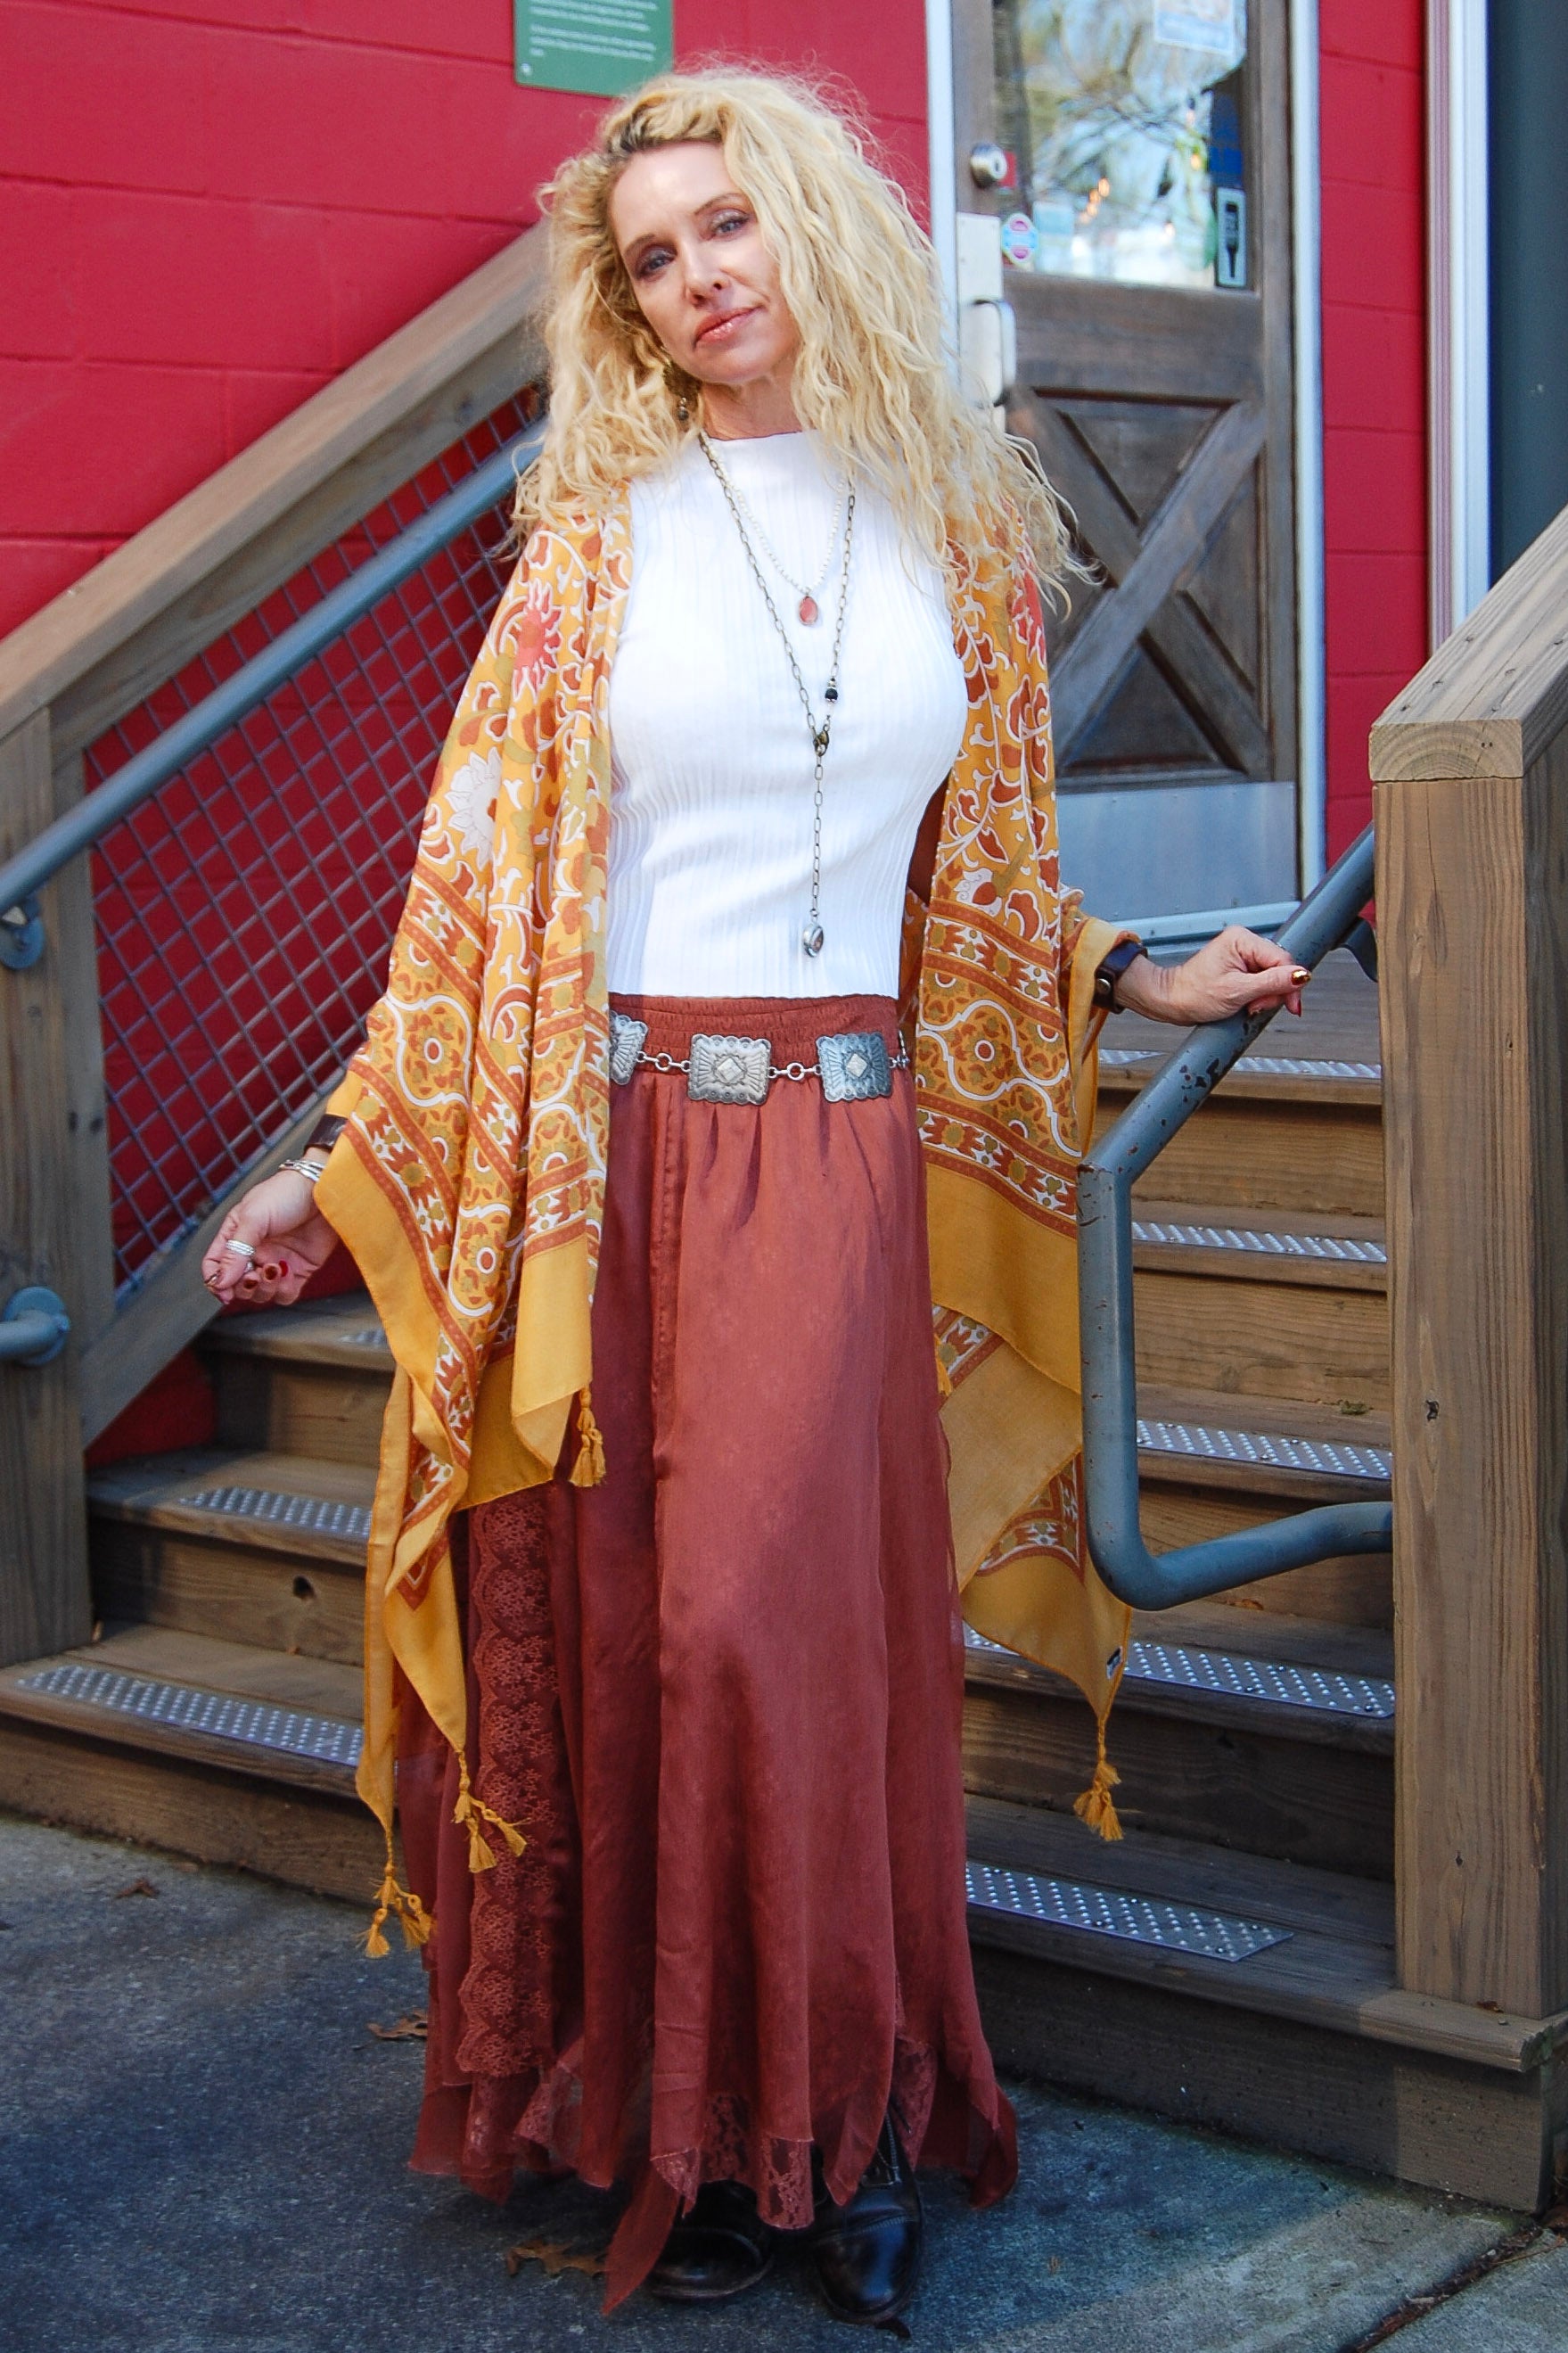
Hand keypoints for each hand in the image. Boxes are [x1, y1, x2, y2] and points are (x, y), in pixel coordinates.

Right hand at [201, 1170, 338, 1310]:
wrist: (324, 1191)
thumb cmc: (286, 1193)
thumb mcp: (253, 1218)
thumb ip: (235, 1251)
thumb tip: (219, 1281)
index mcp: (236, 1235)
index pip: (216, 1265)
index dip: (215, 1281)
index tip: (224, 1291)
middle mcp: (255, 1251)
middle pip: (238, 1285)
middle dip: (243, 1287)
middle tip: (254, 1274)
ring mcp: (276, 1262)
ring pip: (261, 1293)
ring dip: (265, 1289)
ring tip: (274, 1269)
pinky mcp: (299, 1270)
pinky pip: (285, 1295)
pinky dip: (284, 1292)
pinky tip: (288, 1274)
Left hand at [1115, 927, 1308, 1027]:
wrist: (1172, 1002)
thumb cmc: (1194, 994)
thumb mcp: (1237, 991)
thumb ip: (1272, 983)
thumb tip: (1301, 975)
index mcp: (1242, 940)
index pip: (1283, 959)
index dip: (1290, 984)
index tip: (1291, 1006)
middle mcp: (1243, 942)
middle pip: (1280, 968)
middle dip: (1273, 992)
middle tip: (1255, 1006)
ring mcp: (1242, 955)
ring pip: (1273, 977)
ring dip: (1265, 996)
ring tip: (1247, 1005)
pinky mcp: (1241, 968)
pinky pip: (1262, 981)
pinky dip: (1258, 996)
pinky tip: (1247, 1002)